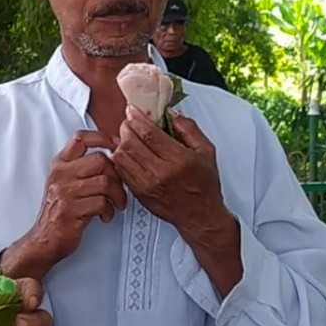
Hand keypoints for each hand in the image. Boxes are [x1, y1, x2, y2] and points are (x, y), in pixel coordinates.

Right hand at [9, 131, 126, 273]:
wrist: (45, 239)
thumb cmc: (59, 211)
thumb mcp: (64, 183)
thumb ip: (81, 167)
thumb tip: (112, 157)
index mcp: (59, 165)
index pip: (80, 138)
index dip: (102, 137)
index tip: (117, 145)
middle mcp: (60, 175)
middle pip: (100, 160)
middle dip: (117, 176)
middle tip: (119, 189)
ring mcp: (65, 192)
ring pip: (105, 182)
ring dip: (118, 196)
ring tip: (116, 204)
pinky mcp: (71, 210)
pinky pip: (102, 203)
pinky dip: (109, 211)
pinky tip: (105, 215)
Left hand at [110, 107, 229, 241]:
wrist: (200, 216)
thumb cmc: (204, 184)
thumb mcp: (206, 151)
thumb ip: (189, 128)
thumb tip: (170, 113)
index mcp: (178, 160)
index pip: (149, 134)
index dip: (137, 118)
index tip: (132, 110)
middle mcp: (160, 173)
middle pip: (130, 143)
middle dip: (126, 127)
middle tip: (129, 121)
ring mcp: (146, 185)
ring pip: (121, 156)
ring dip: (121, 142)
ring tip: (128, 136)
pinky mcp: (138, 193)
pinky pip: (120, 170)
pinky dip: (119, 158)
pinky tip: (127, 152)